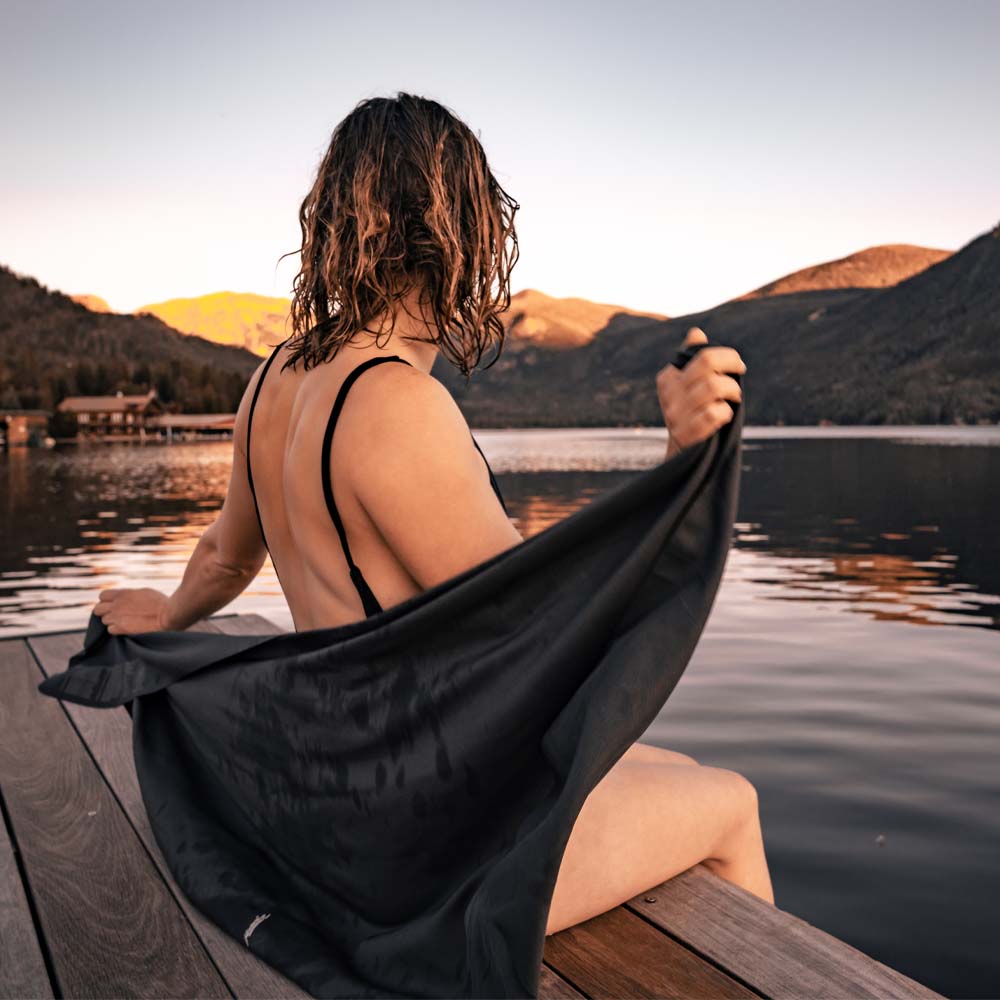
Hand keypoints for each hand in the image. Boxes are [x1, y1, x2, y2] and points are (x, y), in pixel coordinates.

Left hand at [93, 587, 171, 634]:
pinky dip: (116, 630)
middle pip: (98, 609)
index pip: (102, 596)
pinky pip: (110, 630)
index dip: (107, 601)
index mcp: (122, 594)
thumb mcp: (143, 592)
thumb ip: (130, 595)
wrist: (168, 614)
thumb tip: (125, 598)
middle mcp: (116, 605)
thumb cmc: (161, 603)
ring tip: (123, 623)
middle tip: (116, 615)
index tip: (114, 604)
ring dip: (111, 622)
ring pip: (104, 621)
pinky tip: (126, 629)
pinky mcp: (121, 628)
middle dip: (105, 612)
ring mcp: (117, 617)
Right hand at [656, 327, 745, 455]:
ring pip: (714, 386)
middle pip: (707, 363)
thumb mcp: (687, 387)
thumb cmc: (691, 415)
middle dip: (732, 366)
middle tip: (740, 374)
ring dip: (732, 392)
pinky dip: (725, 414)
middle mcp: (668, 394)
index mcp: (668, 378)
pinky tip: (724, 417)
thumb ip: (691, 361)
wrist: (682, 456)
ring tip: (733, 399)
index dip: (727, 357)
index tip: (737, 365)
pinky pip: (715, 413)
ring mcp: (675, 415)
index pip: (702, 354)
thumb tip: (696, 333)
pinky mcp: (685, 434)